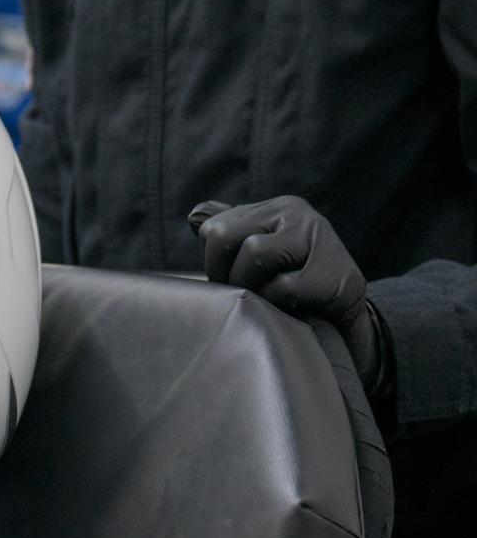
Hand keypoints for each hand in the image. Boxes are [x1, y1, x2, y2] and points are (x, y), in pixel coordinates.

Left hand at [189, 196, 386, 385]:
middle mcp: (299, 215)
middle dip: (228, 276)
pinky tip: (296, 309)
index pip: (215, 229)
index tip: (233, 284)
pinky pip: (284, 287)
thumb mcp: (258, 258)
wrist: (344, 328)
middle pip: (226, 237)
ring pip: (255, 254)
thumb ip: (229, 235)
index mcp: (275, 210)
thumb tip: (193, 216)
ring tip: (271, 300)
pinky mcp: (339, 274)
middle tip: (249, 295)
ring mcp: (322, 239)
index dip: (214, 265)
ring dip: (254, 289)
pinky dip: (281, 305)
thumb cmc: (291, 292)